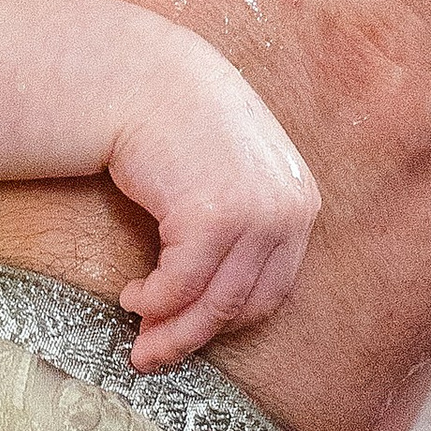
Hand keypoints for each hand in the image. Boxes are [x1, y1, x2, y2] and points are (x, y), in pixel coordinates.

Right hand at [109, 46, 320, 370]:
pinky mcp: (213, 217)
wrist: (142, 75)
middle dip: (196, 337)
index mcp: (298, 201)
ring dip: (171, 330)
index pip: (273, 287)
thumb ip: (243, 216)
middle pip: (247, 305)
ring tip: (137, 336)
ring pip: (215, 305)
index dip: (227, 320)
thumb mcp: (232, 168)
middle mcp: (288, 210)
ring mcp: (255, 214)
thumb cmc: (176, 122)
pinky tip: (131, 297)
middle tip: (154, 355)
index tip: (188, 333)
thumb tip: (218, 286)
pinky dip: (154, 303)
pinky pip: (181, 285)